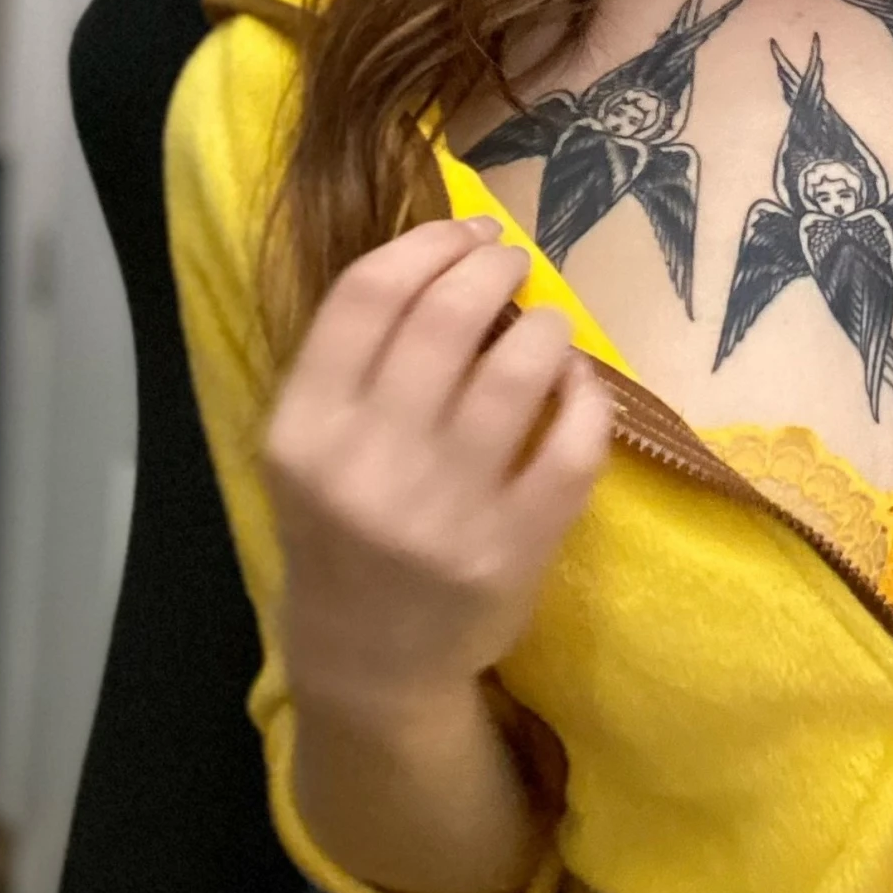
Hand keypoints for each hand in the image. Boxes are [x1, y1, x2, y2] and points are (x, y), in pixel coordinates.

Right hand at [260, 216, 611, 714]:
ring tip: (546, 324)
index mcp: (305, 431)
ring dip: (545, 326)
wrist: (369, 661)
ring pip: (519, 370)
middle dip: (491, 266)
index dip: (428, 243)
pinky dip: (587, 396)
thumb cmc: (343, 529)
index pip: (367, 295)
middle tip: (510, 261)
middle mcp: (369, 466)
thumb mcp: (311, 448)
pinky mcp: (514, 547)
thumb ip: (356, 360)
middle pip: (446, 317)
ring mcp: (445, 511)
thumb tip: (451, 254)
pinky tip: (579, 384)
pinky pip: (574, 443)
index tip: (465, 231)